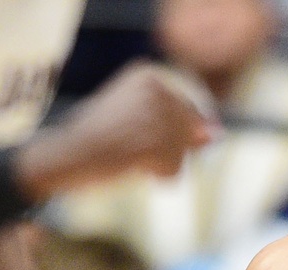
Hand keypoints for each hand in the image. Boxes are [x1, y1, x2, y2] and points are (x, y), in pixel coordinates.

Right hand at [15, 61, 215, 199]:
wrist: (70, 153)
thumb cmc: (97, 139)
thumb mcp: (138, 122)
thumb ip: (177, 125)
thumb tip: (217, 133)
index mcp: (148, 75)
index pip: (185, 111)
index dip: (169, 133)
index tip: (138, 135)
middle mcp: (157, 89)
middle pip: (188, 132)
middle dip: (166, 148)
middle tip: (133, 148)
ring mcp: (159, 116)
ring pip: (183, 153)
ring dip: (162, 164)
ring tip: (131, 156)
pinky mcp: (160, 143)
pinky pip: (176, 170)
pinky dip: (159, 176)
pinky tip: (133, 165)